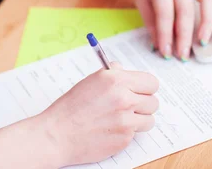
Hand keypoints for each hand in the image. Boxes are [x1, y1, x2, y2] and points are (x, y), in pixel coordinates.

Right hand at [38, 63, 158, 166]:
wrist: (57, 134)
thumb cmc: (71, 107)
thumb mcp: (91, 81)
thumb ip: (113, 74)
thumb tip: (125, 71)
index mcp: (116, 80)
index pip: (151, 82)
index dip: (146, 87)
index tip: (140, 91)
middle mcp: (124, 99)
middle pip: (153, 102)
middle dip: (143, 104)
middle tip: (130, 106)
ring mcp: (126, 121)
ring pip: (149, 120)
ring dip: (139, 120)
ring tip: (121, 119)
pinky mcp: (124, 139)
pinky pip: (136, 134)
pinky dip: (126, 133)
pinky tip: (110, 129)